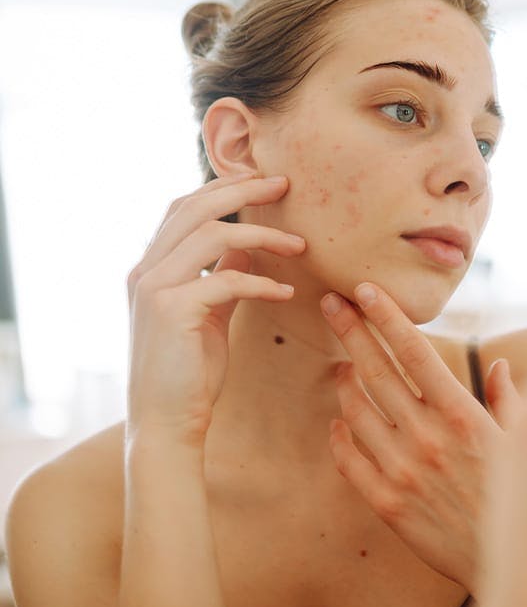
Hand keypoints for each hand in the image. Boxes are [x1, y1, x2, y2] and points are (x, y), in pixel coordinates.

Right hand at [127, 173, 304, 446]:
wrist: (166, 424)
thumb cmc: (190, 372)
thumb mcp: (209, 314)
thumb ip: (221, 277)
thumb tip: (246, 246)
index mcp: (151, 268)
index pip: (183, 207)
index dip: (223, 187)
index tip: (265, 182)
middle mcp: (145, 271)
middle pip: (195, 207)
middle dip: (244, 190)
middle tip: (285, 185)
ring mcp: (154, 289)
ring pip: (212, 235)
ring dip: (263, 234)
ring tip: (300, 245)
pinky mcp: (173, 311)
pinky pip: (226, 280)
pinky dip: (262, 282)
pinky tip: (286, 292)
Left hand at [320, 282, 520, 591]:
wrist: (511, 570)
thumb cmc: (523, 499)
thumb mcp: (526, 443)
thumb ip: (507, 399)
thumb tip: (497, 364)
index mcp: (464, 416)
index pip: (415, 353)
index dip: (388, 317)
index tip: (365, 290)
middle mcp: (428, 438)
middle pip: (376, 372)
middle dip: (351, 331)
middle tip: (330, 304)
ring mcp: (404, 472)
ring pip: (356, 412)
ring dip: (343, 382)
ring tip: (339, 365)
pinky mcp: (388, 505)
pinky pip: (350, 461)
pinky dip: (339, 436)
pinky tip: (338, 422)